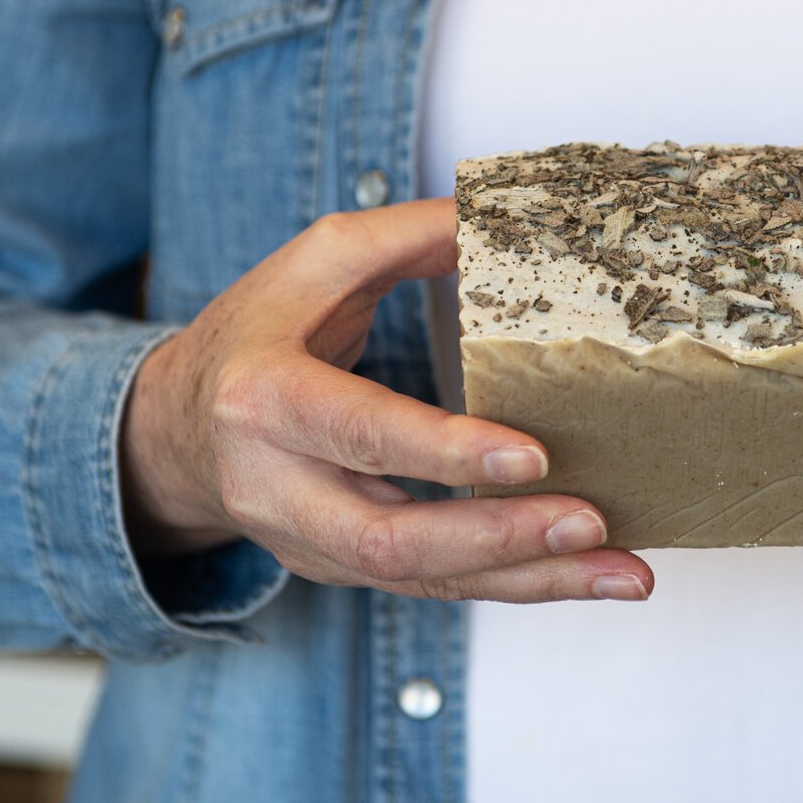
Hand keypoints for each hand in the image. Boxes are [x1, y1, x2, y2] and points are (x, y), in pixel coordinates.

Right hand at [120, 198, 652, 602]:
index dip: (444, 452)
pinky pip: (436, 586)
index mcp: (266, 399)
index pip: (360, 433)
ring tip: (626, 573)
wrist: (176, 429)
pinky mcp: (345, 569)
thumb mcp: (314, 262)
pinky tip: (589, 575)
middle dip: (501, 538)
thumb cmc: (256, 333)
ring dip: (533, 580)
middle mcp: (281, 488)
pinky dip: (519, 584)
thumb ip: (406, 235)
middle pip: (393, 539)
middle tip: (594, 522)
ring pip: (425, 580)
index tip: (533, 453)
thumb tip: (507, 216)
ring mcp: (311, 542)